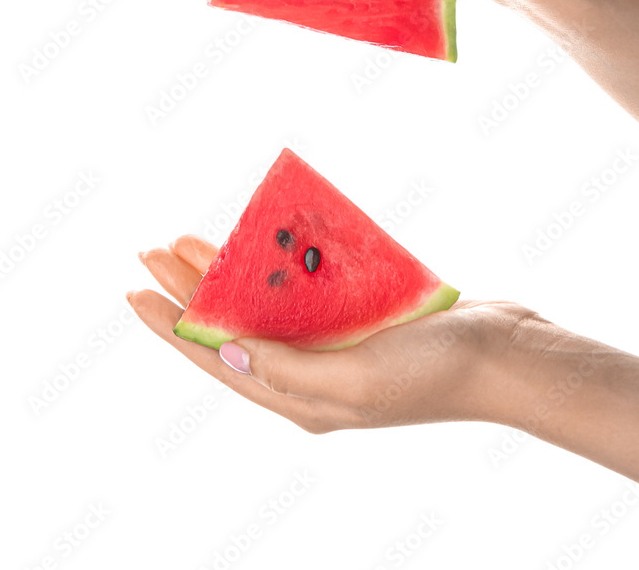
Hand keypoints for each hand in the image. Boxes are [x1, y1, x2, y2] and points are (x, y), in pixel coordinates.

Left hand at [128, 234, 638, 499]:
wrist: (504, 354)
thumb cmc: (436, 373)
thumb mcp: (353, 379)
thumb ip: (284, 368)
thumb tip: (221, 353)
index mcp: (301, 399)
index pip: (217, 359)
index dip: (172, 327)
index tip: (134, 292)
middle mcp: (309, 375)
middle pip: (232, 327)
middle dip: (190, 290)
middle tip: (153, 250)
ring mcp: (334, 347)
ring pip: (263, 304)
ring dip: (228, 272)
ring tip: (190, 240)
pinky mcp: (358, 321)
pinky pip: (303, 290)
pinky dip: (279, 264)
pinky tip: (261, 240)